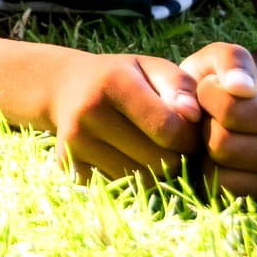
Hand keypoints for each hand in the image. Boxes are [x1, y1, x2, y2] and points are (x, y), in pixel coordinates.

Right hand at [47, 51, 200, 182]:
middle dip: (173, 157)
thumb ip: (178, 85)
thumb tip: (192, 115)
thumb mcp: (150, 68)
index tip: (185, 131)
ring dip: (154, 172)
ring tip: (147, 149)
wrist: (64, 86)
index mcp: (113, 82)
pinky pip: (120, 188)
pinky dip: (130, 180)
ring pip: (142, 181)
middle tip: (167, 143)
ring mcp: (75, 141)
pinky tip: (124, 157)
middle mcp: (89, 111)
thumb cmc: (120, 77)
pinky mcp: (69, 165)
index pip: (169, 130)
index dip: (188, 137)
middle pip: (158, 161)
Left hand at [179, 40, 256, 202]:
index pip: (228, 109)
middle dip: (204, 127)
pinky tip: (217, 160)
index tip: (212, 92)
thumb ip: (231, 61)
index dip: (206, 96)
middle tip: (211, 119)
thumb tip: (242, 88)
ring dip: (204, 152)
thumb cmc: (217, 84)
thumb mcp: (219, 59)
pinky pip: (218, 191)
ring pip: (219, 170)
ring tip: (215, 137)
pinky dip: (207, 174)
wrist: (220, 117)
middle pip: (222, 144)